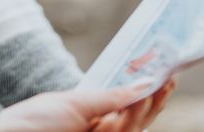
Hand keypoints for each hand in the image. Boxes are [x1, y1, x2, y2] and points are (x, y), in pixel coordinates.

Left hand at [0, 79, 175, 131]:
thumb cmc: (36, 119)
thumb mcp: (75, 102)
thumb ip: (110, 97)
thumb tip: (142, 85)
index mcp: (98, 118)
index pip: (133, 110)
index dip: (152, 97)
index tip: (168, 76)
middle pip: (139, 123)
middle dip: (152, 103)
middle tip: (166, 80)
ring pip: (132, 130)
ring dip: (136, 112)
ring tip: (144, 90)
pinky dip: (124, 124)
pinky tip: (125, 111)